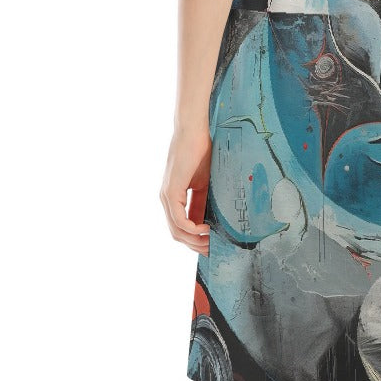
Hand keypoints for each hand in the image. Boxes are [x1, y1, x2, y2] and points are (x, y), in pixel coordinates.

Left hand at [160, 128, 211, 253]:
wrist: (195, 130)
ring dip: (194, 240)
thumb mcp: (206, 183)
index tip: (213, 246)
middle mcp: (167, 199)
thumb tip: (212, 222)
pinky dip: (191, 228)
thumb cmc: (202, 151)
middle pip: (177, 233)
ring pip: (176, 229)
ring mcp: (167, 196)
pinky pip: (178, 218)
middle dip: (195, 245)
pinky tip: (204, 230)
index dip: (197, 240)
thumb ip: (204, 202)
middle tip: (213, 250)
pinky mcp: (171, 191)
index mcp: (175, 197)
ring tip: (211, 243)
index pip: (183, 227)